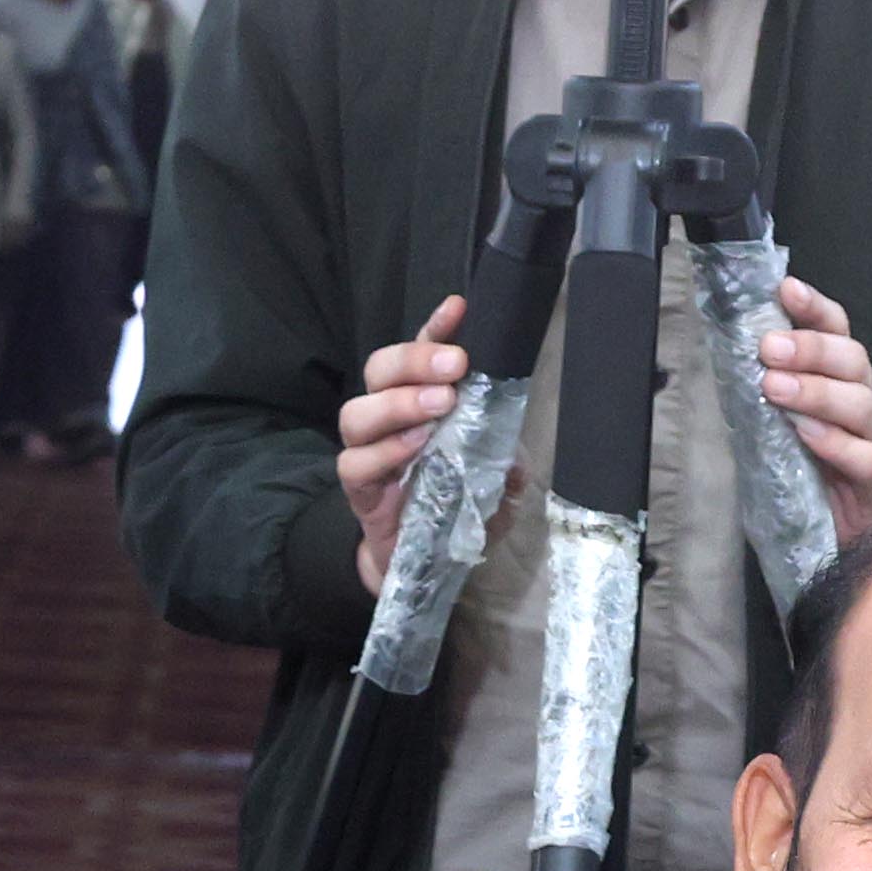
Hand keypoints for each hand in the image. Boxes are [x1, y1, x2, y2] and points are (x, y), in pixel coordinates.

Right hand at [340, 293, 484, 595]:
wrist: (427, 562)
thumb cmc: (458, 507)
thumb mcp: (497, 485)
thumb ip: (507, 465)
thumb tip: (515, 457)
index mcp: (421, 399)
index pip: (421, 351)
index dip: (435, 328)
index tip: (458, 308)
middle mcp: (387, 415)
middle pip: (380, 368)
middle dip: (416, 359)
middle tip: (456, 365)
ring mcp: (367, 450)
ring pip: (358, 411)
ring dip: (399, 402)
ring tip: (439, 406)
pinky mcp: (358, 488)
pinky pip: (356, 462)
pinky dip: (385, 451)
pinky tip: (415, 446)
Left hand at [759, 271, 871, 545]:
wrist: (844, 534)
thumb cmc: (810, 471)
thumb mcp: (781, 425)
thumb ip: (766, 392)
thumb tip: (729, 357)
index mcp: (842, 379)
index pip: (837, 331)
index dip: (814, 308)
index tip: (786, 288)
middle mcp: (864, 401)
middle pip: (852, 360)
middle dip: (810, 348)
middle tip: (769, 348)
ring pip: (860, 402)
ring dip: (815, 391)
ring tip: (776, 388)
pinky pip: (864, 457)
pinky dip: (835, 443)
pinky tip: (806, 435)